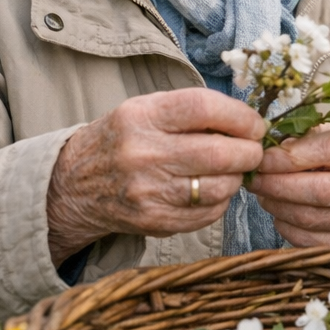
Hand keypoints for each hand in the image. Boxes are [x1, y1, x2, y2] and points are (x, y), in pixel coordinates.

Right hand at [47, 88, 266, 263]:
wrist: (74, 185)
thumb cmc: (124, 139)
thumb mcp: (147, 109)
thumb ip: (194, 110)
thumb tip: (250, 121)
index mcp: (142, 116)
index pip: (204, 108)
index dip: (241, 116)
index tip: (255, 124)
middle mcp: (142, 153)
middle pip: (218, 152)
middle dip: (250, 152)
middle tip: (254, 150)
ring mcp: (147, 191)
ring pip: (219, 187)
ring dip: (237, 178)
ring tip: (231, 170)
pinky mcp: (154, 221)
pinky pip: (208, 213)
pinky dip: (221, 202)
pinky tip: (212, 190)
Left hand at [250, 127, 329, 245]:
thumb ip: (310, 137)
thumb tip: (272, 145)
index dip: (290, 156)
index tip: (263, 158)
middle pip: (319, 189)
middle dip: (277, 184)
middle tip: (254, 179)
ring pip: (309, 217)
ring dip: (277, 205)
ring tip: (264, 194)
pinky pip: (308, 239)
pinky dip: (286, 226)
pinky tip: (280, 213)